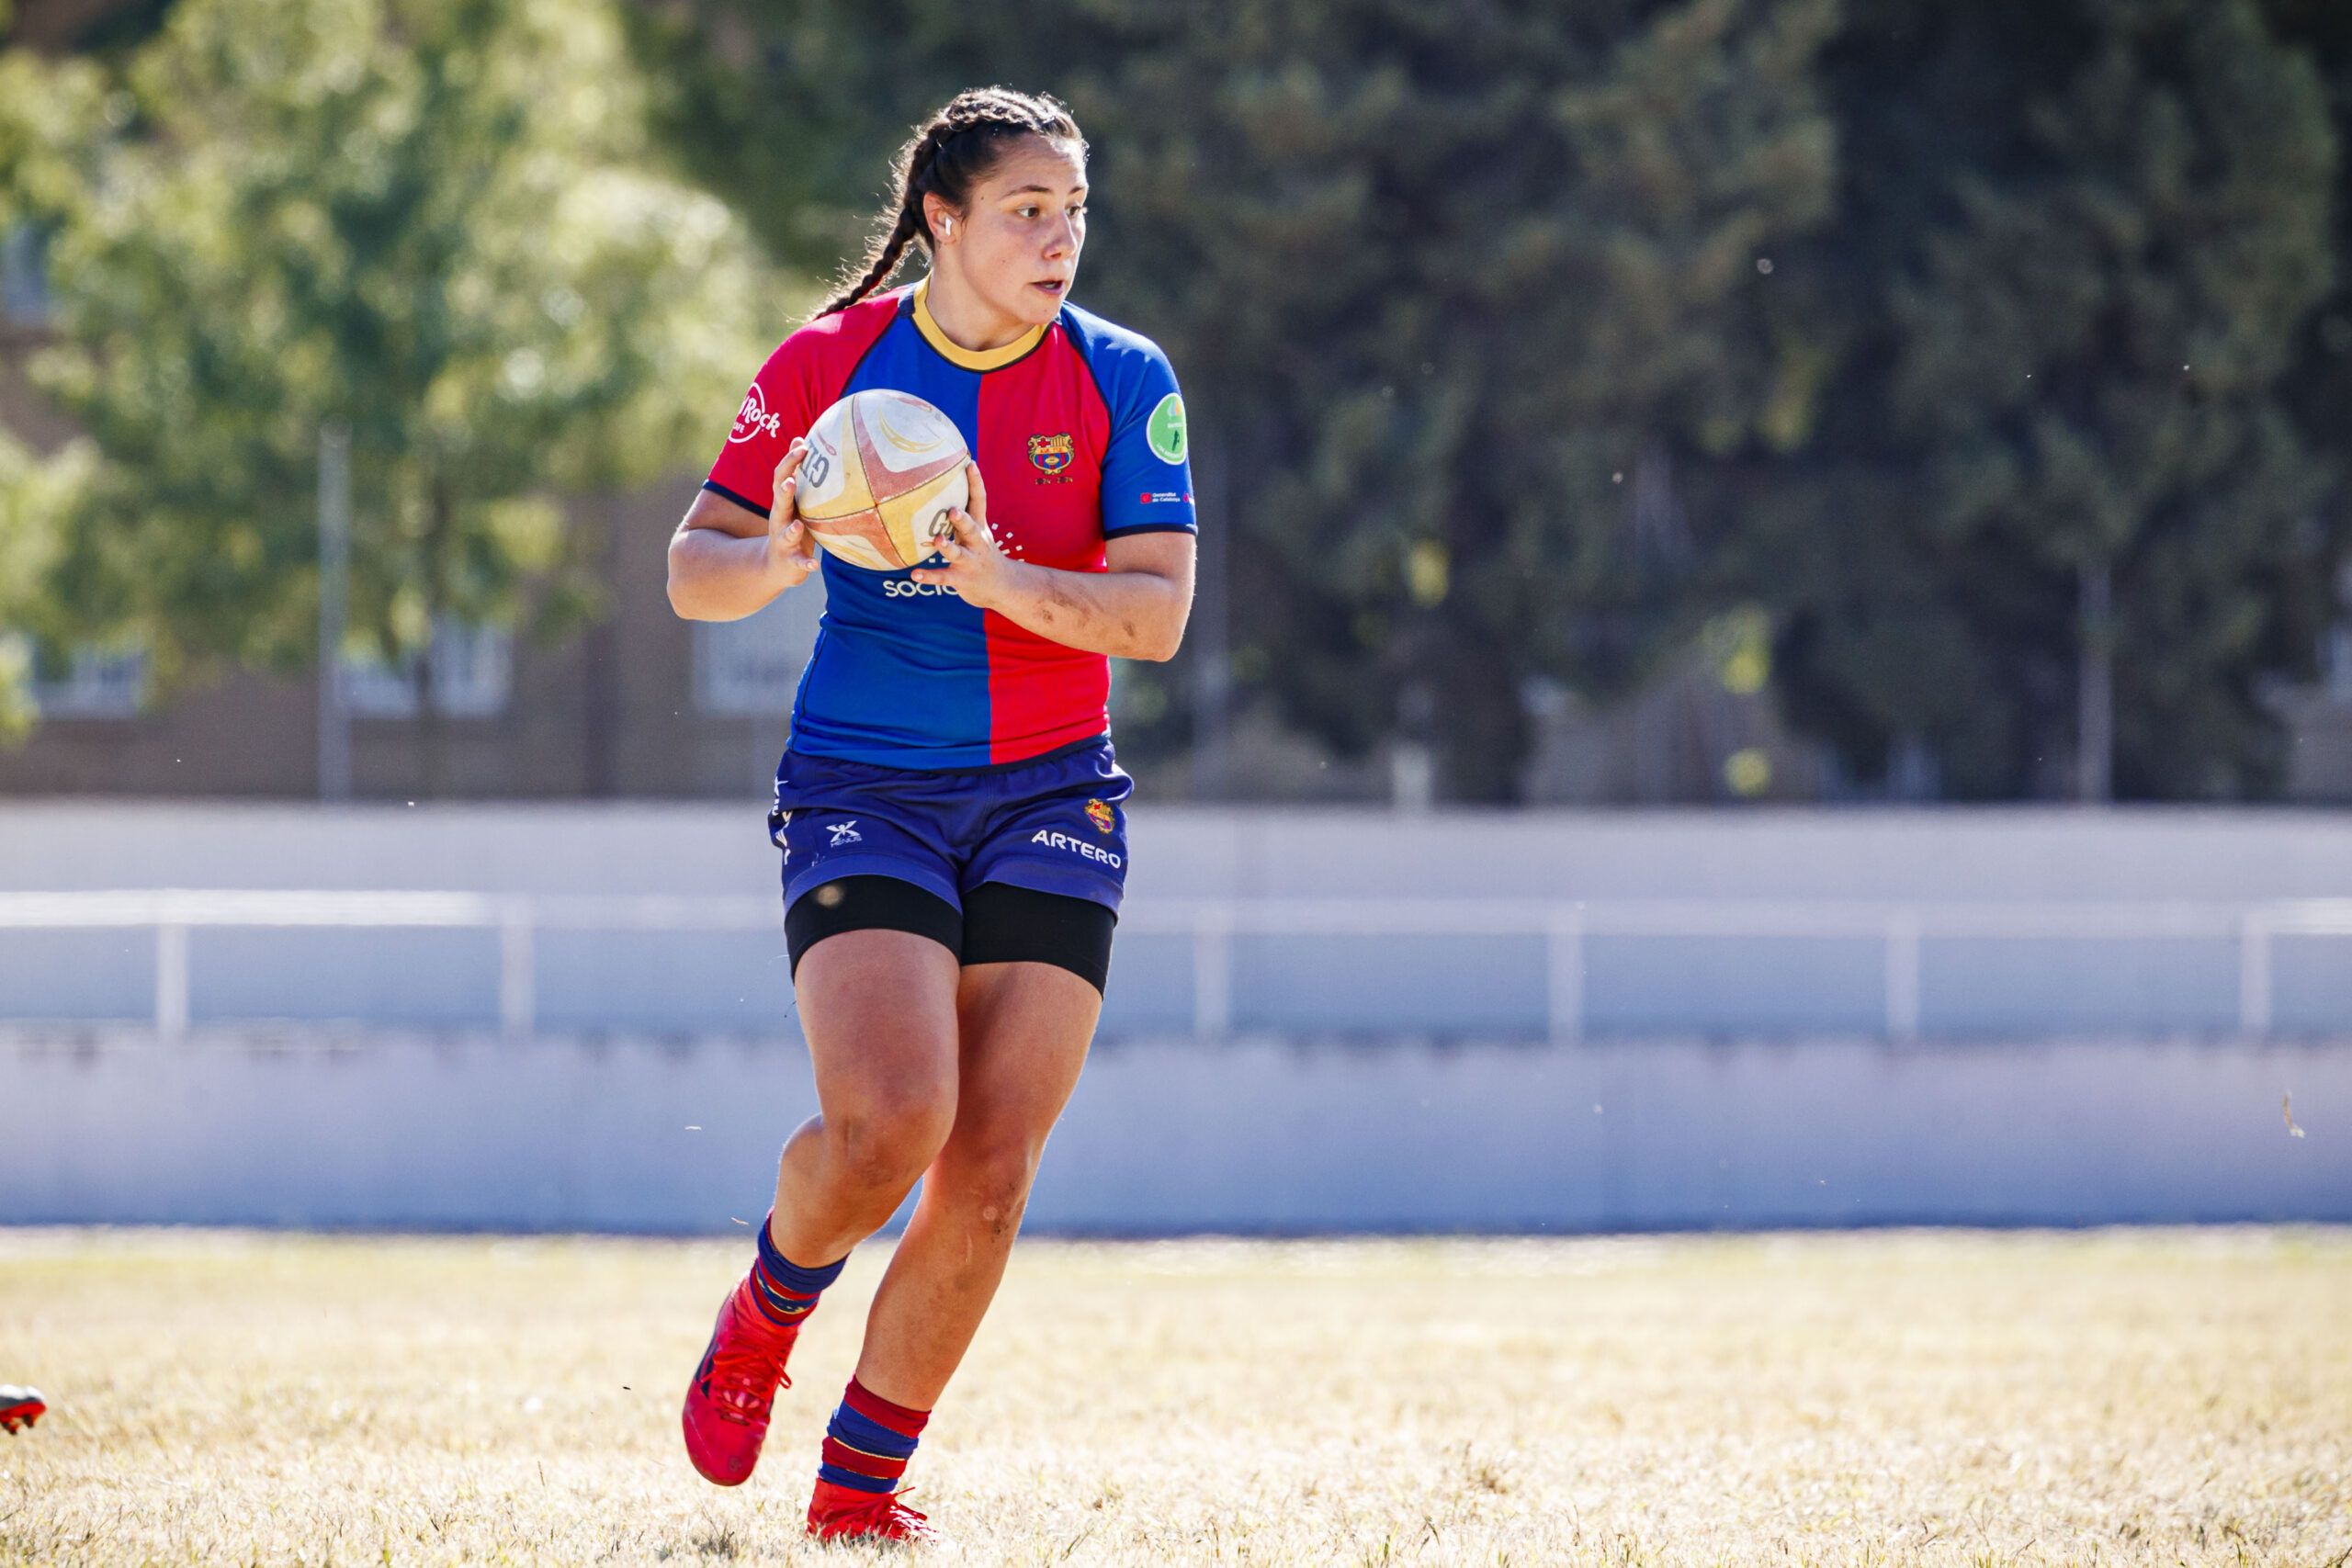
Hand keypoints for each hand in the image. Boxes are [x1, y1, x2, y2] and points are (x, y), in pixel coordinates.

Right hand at [767, 440, 820, 587]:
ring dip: (791, 529)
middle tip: (790, 481)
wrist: (777, 566)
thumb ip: (794, 473)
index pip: (782, 478)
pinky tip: (814, 564)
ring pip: (786, 534)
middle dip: (784, 493)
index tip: (803, 447)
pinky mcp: (792, 561)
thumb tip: (799, 439)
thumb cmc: (791, 525)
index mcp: (782, 503)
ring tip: (798, 525)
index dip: (790, 463)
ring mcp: (784, 541)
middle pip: (779, 503)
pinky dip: (805, 563)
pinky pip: (798, 562)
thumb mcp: (792, 500)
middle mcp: (779, 519)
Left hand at [909, 462, 1018, 608]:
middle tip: (953, 510)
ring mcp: (970, 562)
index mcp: (979, 527)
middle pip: (971, 528)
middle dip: (963, 520)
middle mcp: (977, 543)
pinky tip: (914, 575)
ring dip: (948, 547)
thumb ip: (963, 514)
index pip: (979, 502)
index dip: (976, 483)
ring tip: (939, 541)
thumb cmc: (981, 552)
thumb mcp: (977, 531)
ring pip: (958, 553)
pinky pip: (943, 578)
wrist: (1002, 586)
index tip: (970, 465)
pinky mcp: (961, 579)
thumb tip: (938, 486)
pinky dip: (929, 577)